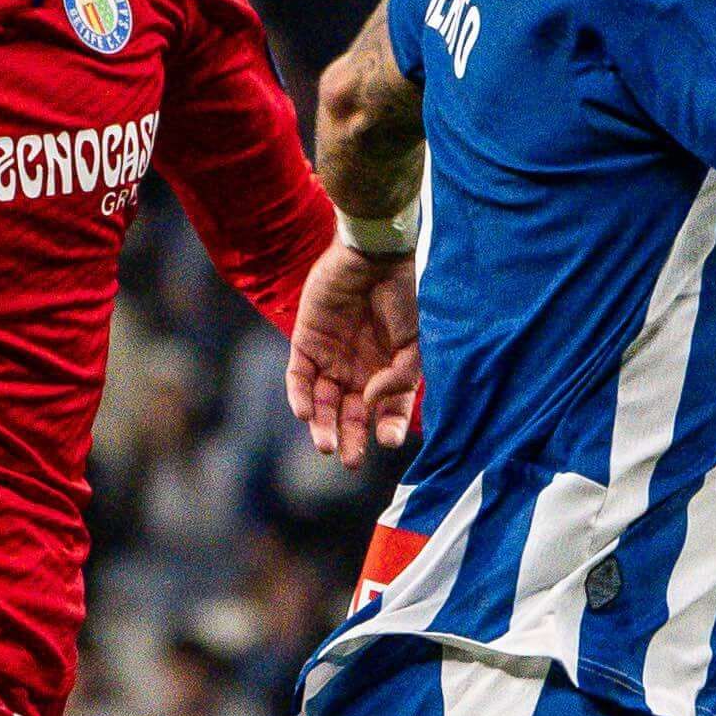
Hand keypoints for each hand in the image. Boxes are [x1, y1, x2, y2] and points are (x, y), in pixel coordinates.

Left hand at [286, 239, 421, 466]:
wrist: (374, 254)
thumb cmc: (404, 294)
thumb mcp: (415, 340)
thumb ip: (401, 376)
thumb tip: (372, 402)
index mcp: (389, 371)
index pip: (387, 411)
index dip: (388, 428)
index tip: (387, 440)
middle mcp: (359, 369)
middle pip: (351, 414)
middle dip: (351, 439)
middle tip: (350, 461)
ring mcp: (331, 356)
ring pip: (323, 402)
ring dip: (323, 426)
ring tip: (326, 446)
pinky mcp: (306, 341)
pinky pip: (299, 377)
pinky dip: (300, 397)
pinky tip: (306, 414)